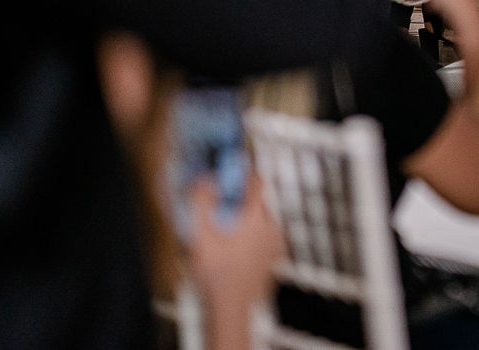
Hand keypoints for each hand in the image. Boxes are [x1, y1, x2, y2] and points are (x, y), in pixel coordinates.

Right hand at [184, 172, 282, 349]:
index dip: (244, 173)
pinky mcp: (276, 257)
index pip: (257, 182)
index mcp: (257, 218)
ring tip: (226, 232)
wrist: (231, 308)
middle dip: (241, 201)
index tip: (233, 170)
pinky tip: (236, 249)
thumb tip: (203, 180)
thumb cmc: (217, 276)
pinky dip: (253, 236)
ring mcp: (277, 244)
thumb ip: (201, 204)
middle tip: (223, 206)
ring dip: (246, 220)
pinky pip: (265, 237)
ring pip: (263, 220)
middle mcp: (272, 227)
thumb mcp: (201, 237)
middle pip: (259, 202)